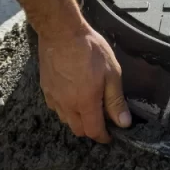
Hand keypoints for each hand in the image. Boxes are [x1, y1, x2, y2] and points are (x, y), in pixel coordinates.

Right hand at [38, 23, 131, 142]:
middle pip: (78, 129)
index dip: (103, 137)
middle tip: (102, 120)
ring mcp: (53, 97)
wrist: (61, 32)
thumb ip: (116, 100)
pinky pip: (56, 108)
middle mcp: (67, 105)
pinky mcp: (45, 89)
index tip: (110, 136)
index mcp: (85, 103)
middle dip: (91, 130)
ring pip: (66, 120)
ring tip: (88, 107)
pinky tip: (73, 97)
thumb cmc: (89, 50)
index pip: (93, 131)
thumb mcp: (111, 73)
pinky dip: (66, 109)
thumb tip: (124, 123)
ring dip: (78, 120)